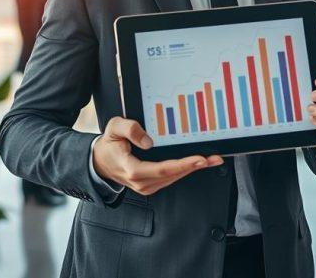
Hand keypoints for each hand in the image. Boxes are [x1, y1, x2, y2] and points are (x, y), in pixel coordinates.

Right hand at [91, 117, 222, 195]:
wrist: (100, 163)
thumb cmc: (109, 144)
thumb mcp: (113, 128)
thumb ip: (129, 129)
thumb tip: (149, 141)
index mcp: (132, 169)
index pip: (162, 168)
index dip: (182, 164)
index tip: (199, 158)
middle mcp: (141, 182)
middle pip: (173, 175)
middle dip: (195, 166)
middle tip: (215, 158)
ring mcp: (146, 186)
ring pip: (175, 177)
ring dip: (193, 169)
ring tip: (212, 160)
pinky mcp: (151, 185)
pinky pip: (171, 178)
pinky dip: (185, 170)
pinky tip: (197, 163)